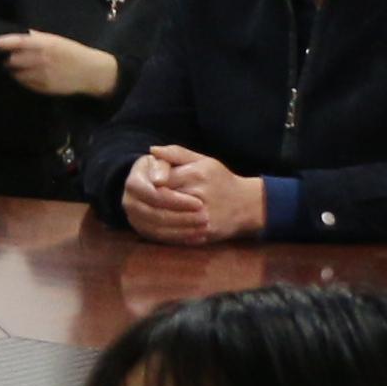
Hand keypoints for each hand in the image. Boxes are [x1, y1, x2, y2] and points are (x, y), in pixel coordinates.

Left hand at [0, 31, 118, 99]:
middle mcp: (41, 59)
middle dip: (8, 58)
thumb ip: (37, 38)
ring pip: (16, 73)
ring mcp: (41, 75)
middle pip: (12, 60)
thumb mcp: (56, 40)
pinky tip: (29, 75)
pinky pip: (24, 83)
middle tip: (10, 57)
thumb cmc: (72, 52)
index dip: (2, 43)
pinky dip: (23, 79)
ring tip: (20, 66)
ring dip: (14, 69)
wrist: (90, 72)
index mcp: (45, 44)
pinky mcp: (43, 87)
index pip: (18, 42)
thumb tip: (18, 35)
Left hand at [121, 147, 266, 245]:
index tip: (145, 184)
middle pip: (161, 202)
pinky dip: (162, 233)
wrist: (247, 205)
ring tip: (142, 213)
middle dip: (147, 202)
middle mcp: (199, 197)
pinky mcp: (204, 233)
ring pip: (165, 221)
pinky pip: (176, 235)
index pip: (161, 180)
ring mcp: (202, 218)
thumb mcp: (203, 160)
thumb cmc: (222, 180)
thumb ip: (176, 153)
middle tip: (138, 201)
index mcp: (197, 175)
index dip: (149, 183)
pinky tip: (154, 227)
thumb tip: (151, 150)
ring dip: (150, 218)